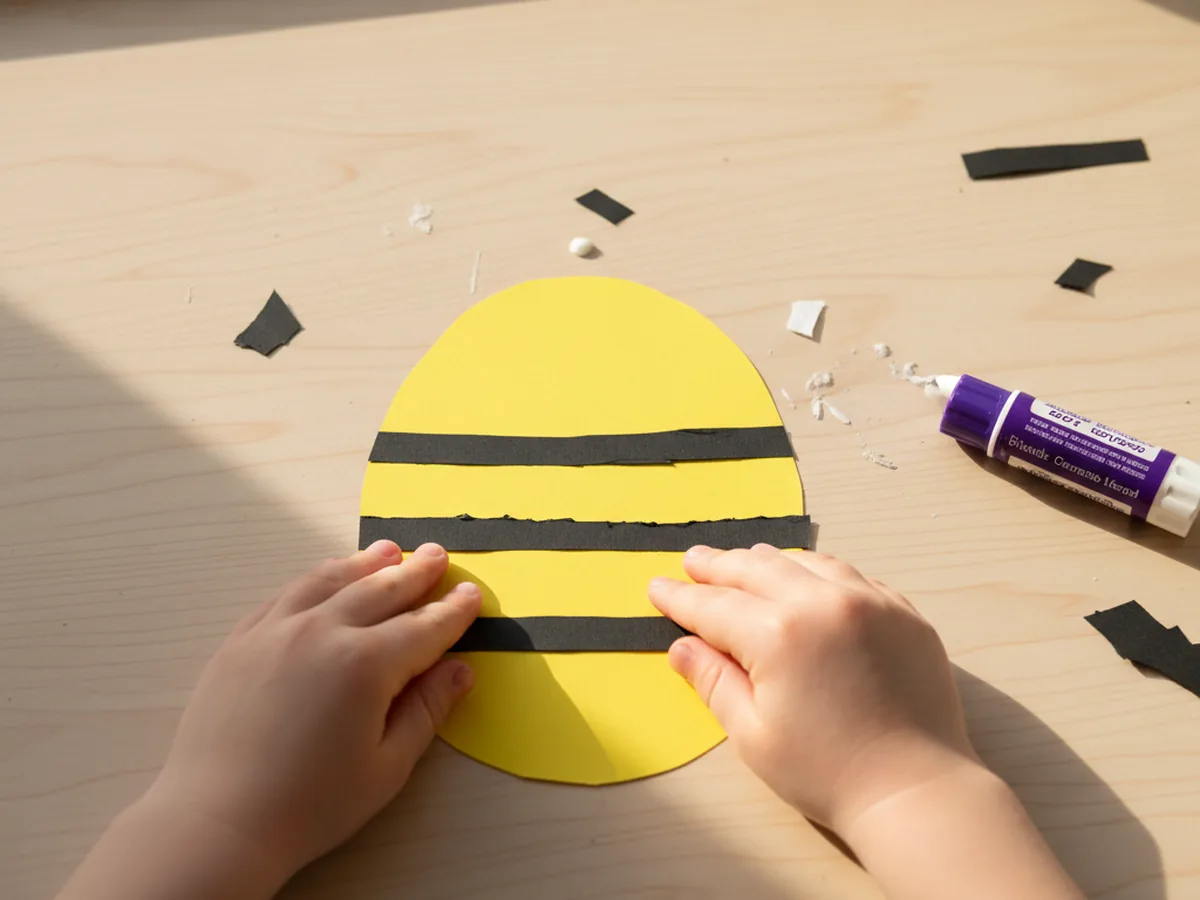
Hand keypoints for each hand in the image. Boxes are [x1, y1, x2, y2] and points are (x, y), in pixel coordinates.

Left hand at [148, 540, 479, 879]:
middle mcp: (323, 631)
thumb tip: (460, 670)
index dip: (453, 610)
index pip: (424, 627)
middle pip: (380, 590)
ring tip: (387, 550)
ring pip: (329, 580)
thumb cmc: (311, 805)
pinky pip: (286, 593)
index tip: (472, 593)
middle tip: (436, 554)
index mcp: (367, 664)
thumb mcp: (386, 767)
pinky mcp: (241, 640)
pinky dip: (315, 577)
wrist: (218, 821)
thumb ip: (426, 711)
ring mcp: (276, 630)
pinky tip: (326, 575)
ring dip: (364, 562)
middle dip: (414, 572)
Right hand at [649, 544, 974, 832]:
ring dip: (767, 560)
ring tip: (744, 560)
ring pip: (806, 562)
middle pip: (756, 569)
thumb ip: (713, 681)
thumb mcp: (753, 734)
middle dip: (718, 565)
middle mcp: (823, 603)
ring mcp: (870, 602)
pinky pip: (851, 575)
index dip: (681, 598)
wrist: (916, 790)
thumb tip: (682, 647)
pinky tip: (807, 577)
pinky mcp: (903, 612)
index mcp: (779, 634)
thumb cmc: (829, 774)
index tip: (659, 588)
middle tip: (693, 561)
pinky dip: (818, 571)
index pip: (714, 605)